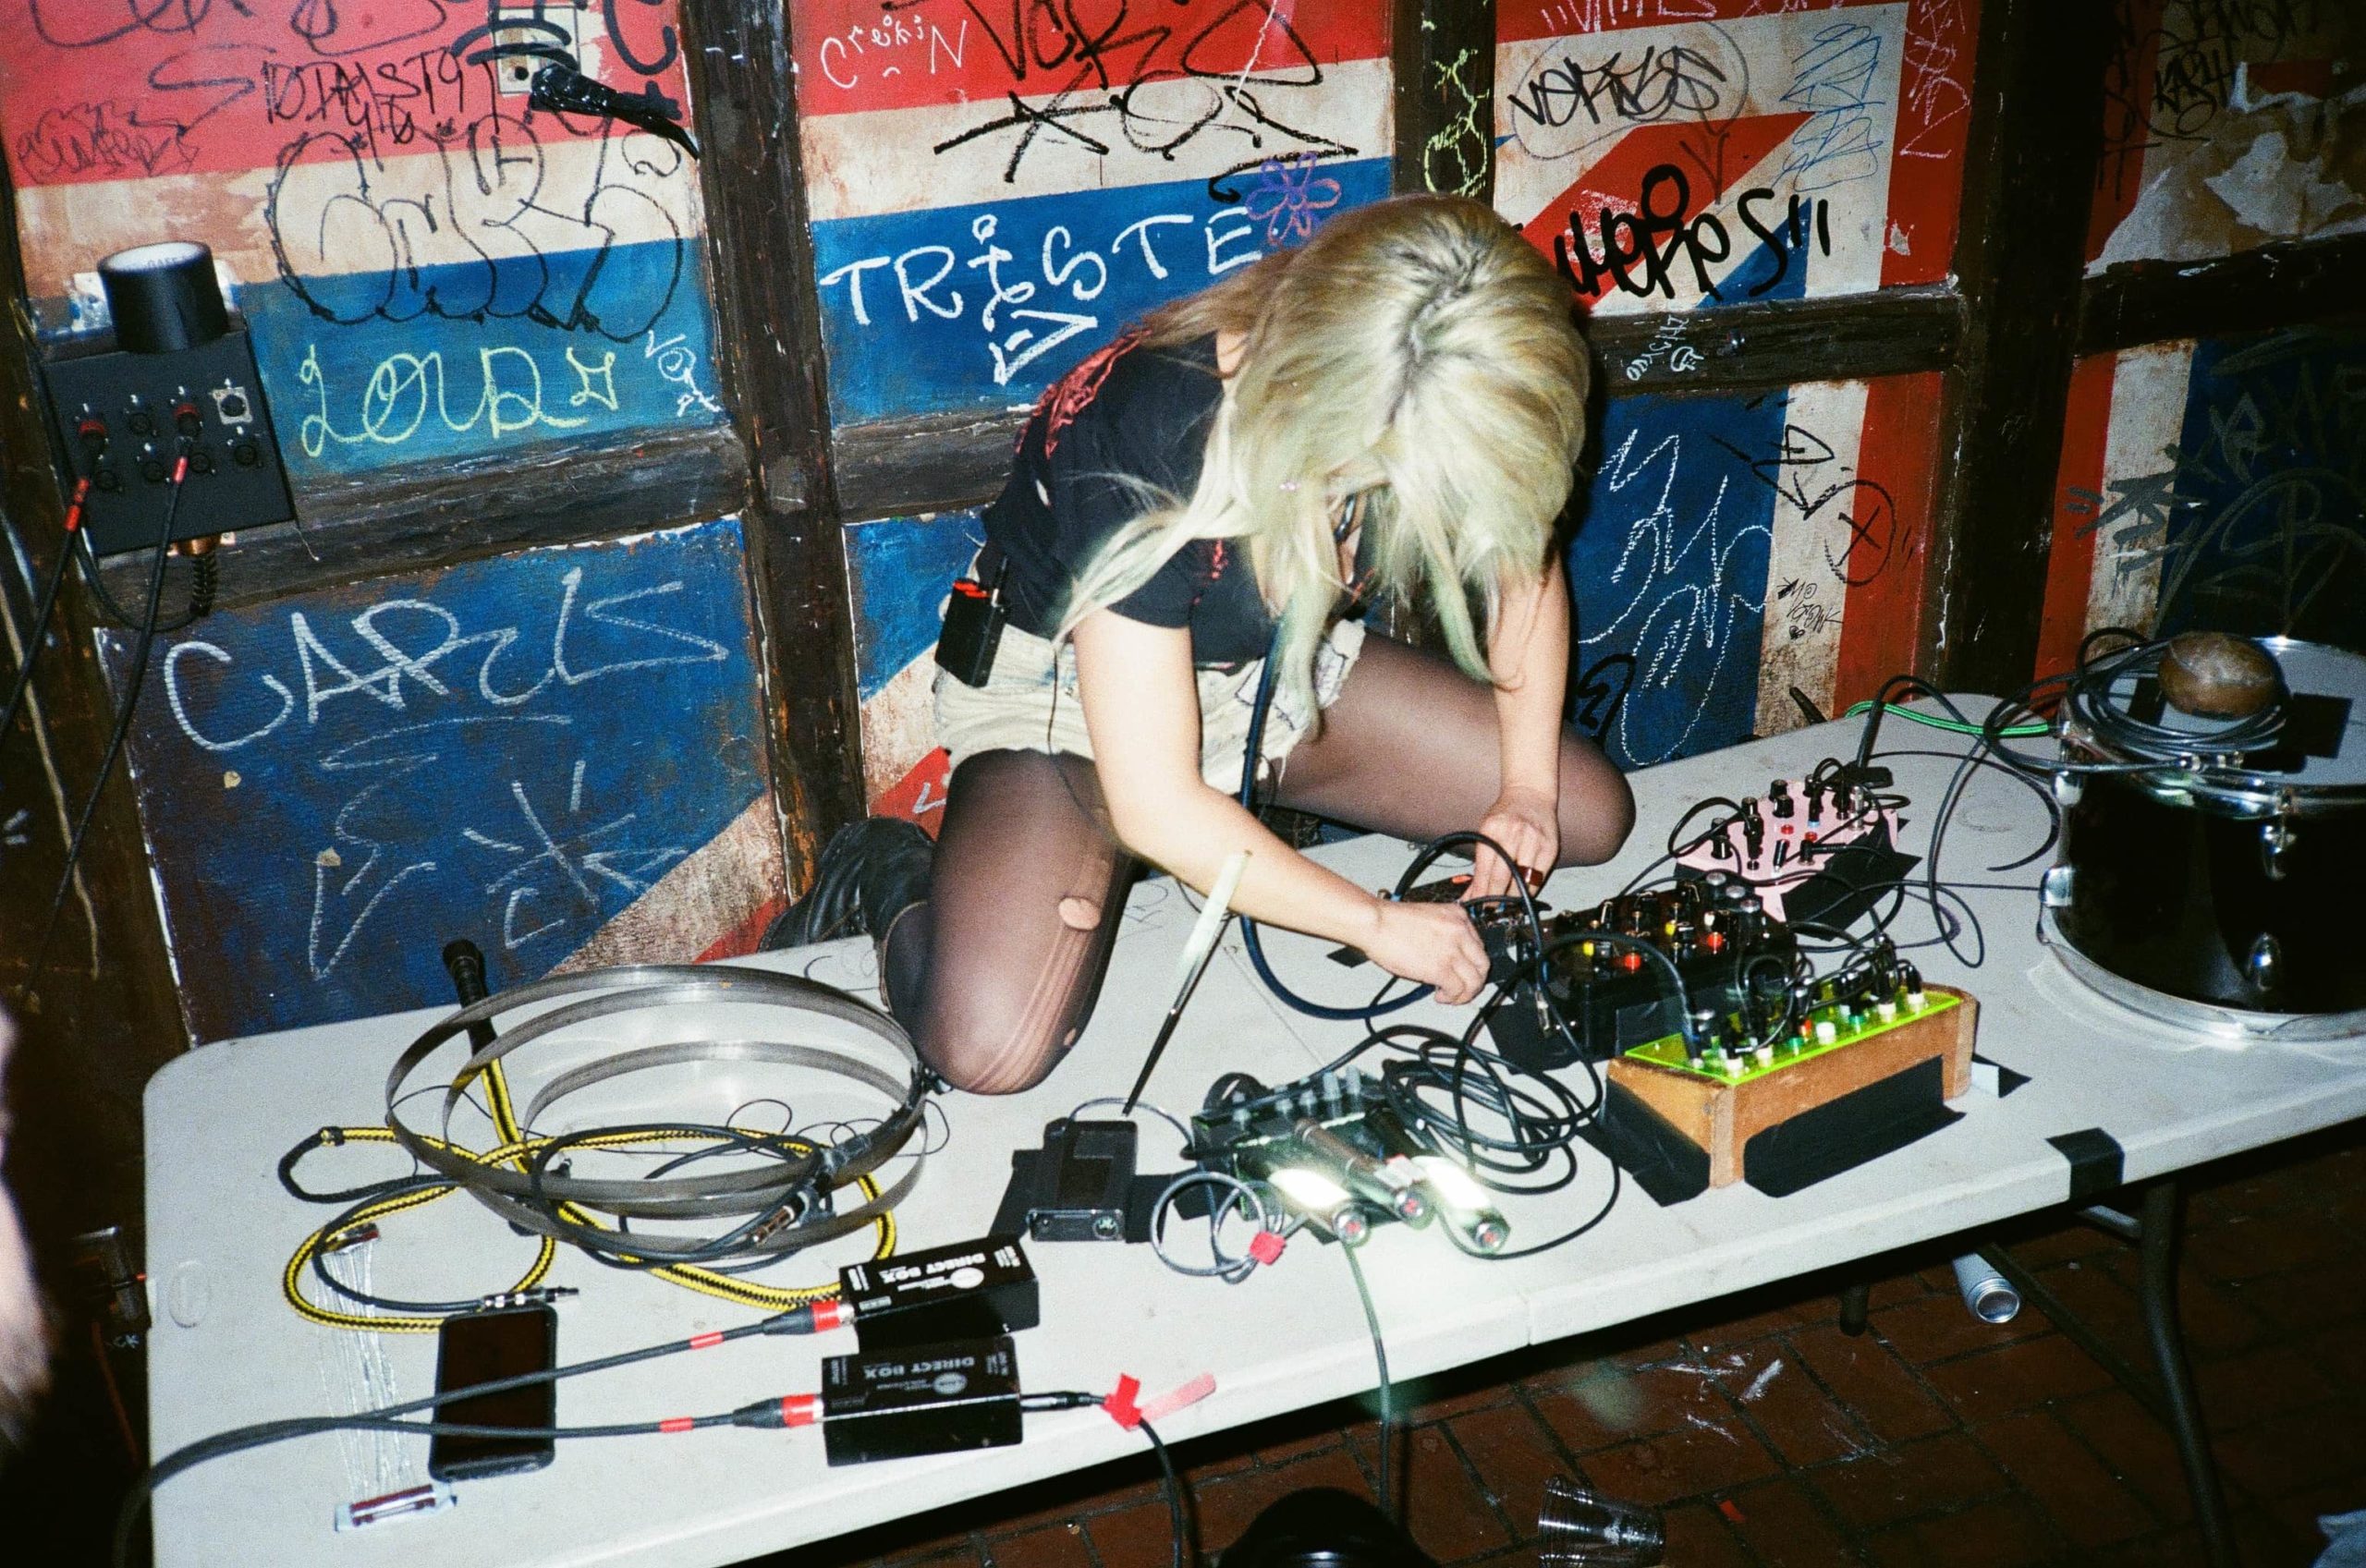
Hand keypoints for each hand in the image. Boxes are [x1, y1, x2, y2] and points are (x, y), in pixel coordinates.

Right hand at [1363, 898, 1490, 1004]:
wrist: (1376, 922)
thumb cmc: (1391, 920)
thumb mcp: (1429, 917)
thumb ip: (1443, 933)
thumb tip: (1444, 955)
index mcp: (1458, 916)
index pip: (1478, 945)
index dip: (1471, 963)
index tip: (1463, 971)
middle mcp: (1460, 932)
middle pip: (1483, 964)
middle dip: (1475, 981)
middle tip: (1463, 988)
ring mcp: (1453, 950)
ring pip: (1475, 981)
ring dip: (1465, 994)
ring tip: (1452, 997)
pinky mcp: (1441, 968)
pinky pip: (1458, 990)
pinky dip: (1452, 998)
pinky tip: (1440, 996)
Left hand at [1466, 784, 1559, 900]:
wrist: (1530, 793)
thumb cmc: (1504, 814)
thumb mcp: (1486, 829)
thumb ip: (1480, 860)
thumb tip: (1472, 891)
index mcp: (1493, 830)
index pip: (1485, 869)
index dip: (1480, 892)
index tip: (1476, 905)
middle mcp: (1514, 834)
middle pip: (1503, 877)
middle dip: (1495, 899)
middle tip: (1490, 911)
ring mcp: (1534, 841)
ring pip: (1523, 880)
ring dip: (1513, 898)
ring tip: (1506, 908)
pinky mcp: (1551, 847)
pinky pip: (1540, 877)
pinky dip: (1530, 890)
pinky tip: (1523, 896)